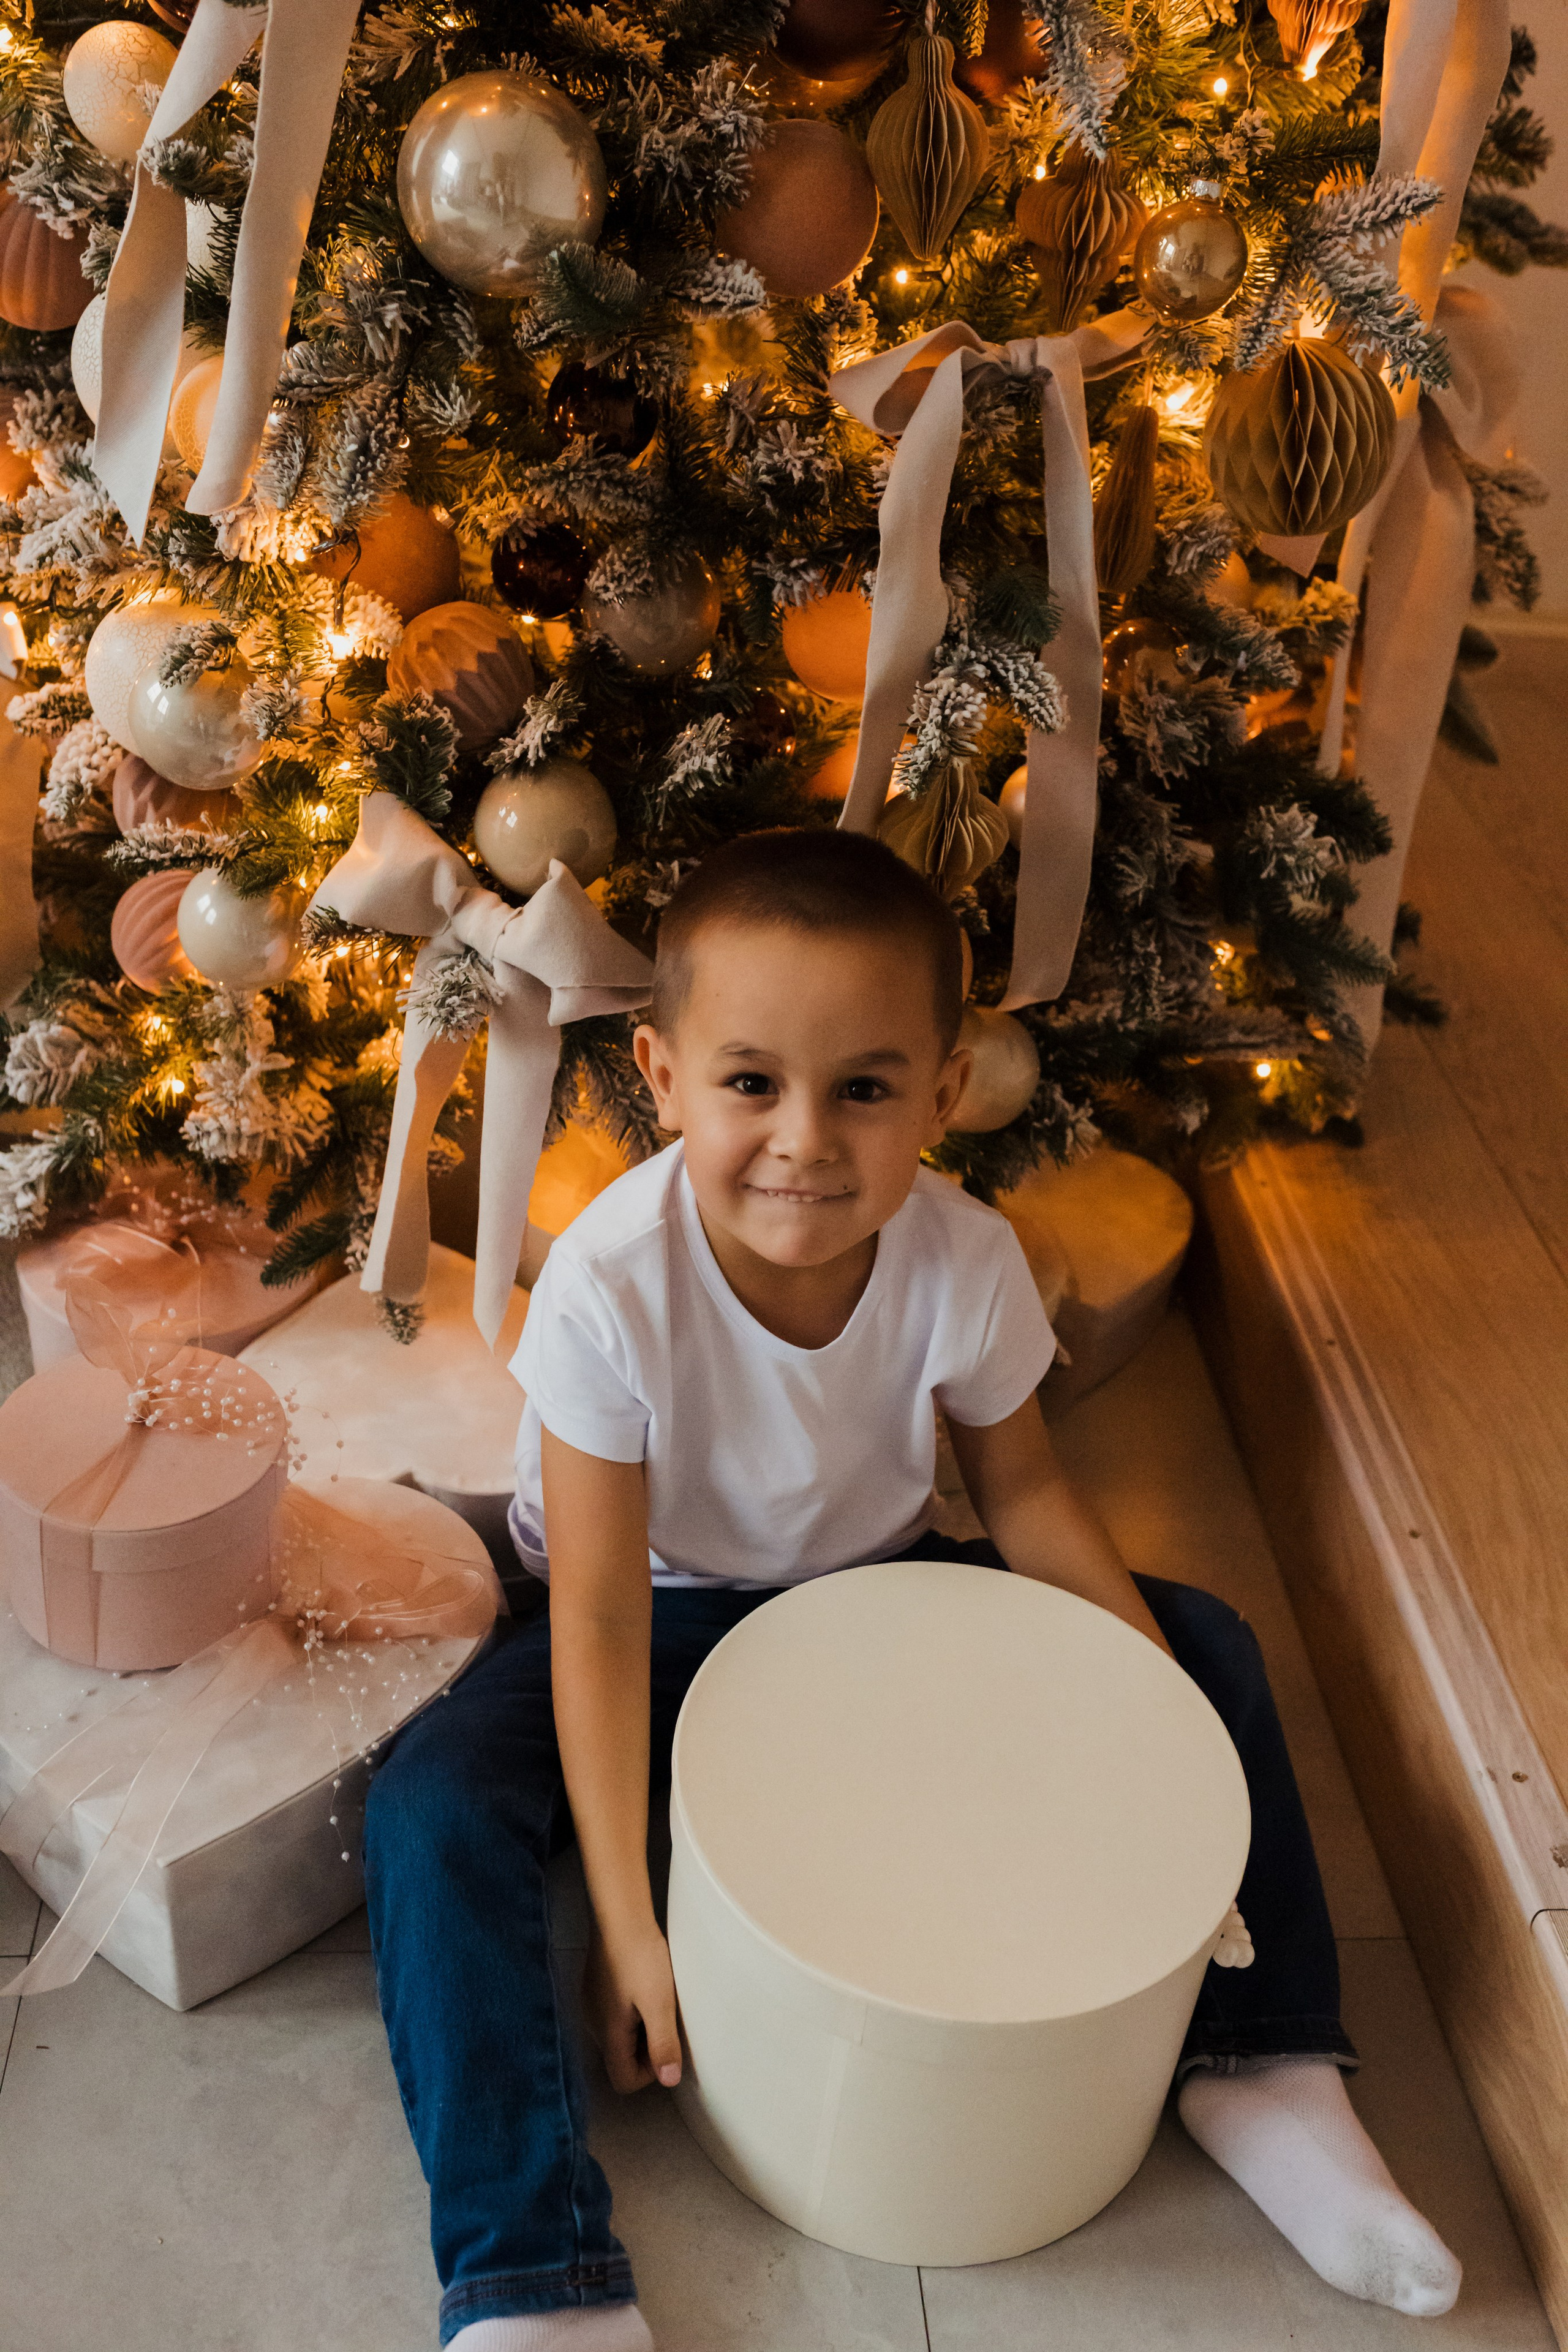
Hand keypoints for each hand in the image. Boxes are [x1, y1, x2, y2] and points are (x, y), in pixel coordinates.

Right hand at [583, 1916, 682, 2093]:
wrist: (619, 1916)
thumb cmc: (641, 1958)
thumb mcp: (659, 2003)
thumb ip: (663, 2044)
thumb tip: (669, 2081)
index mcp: (608, 2034)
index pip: (624, 2081)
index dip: (649, 2073)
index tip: (666, 2044)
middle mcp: (593, 2024)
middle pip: (621, 2059)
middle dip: (646, 2049)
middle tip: (666, 2019)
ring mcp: (591, 2004)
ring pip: (618, 2036)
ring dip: (640, 2028)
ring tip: (657, 2001)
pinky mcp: (595, 1987)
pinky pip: (614, 2014)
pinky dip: (631, 2010)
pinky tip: (644, 1986)